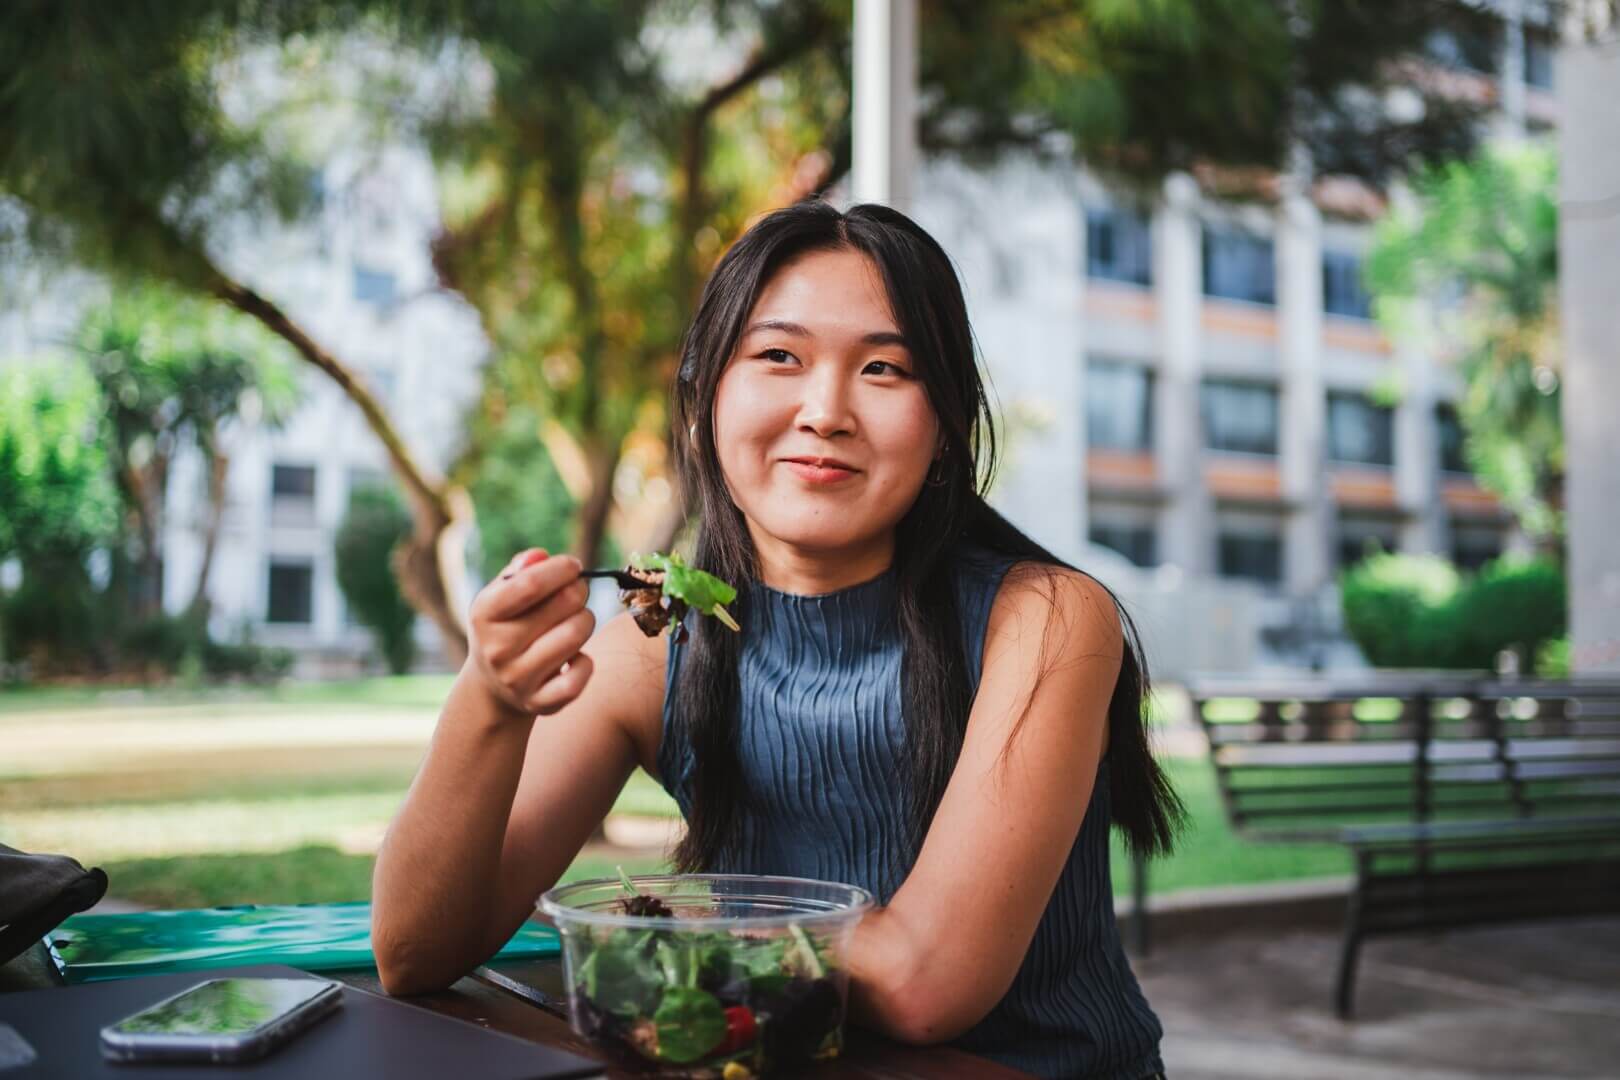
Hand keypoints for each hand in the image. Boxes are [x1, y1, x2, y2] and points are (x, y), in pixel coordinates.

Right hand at [466, 549, 595, 718]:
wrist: (492, 688)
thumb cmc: (505, 626)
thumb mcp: (501, 596)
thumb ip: (521, 571)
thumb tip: (540, 556)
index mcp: (484, 614)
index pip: (529, 584)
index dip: (560, 569)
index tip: (573, 566)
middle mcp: (497, 648)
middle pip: (564, 604)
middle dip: (579, 590)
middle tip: (577, 591)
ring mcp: (518, 679)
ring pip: (576, 635)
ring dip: (586, 620)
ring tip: (576, 620)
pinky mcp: (539, 703)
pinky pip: (579, 677)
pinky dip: (586, 663)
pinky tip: (575, 656)